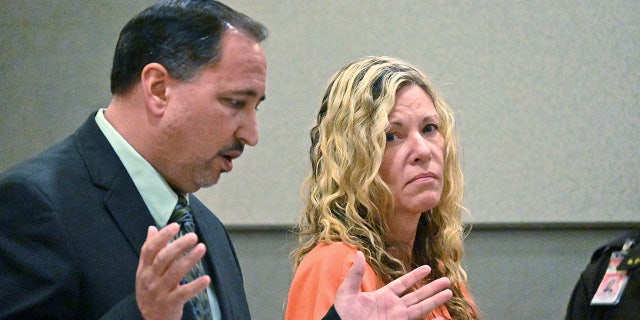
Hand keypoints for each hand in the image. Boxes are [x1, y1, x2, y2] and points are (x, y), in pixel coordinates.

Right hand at [135, 224, 209, 319]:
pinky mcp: (171, 303)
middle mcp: (150, 279)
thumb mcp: (145, 272)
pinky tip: (206, 278)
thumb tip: (152, 228)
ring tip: (202, 248)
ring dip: (190, 259)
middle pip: (163, 258)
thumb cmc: (150, 292)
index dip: (162, 236)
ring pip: (175, 273)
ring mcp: (160, 292)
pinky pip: (184, 293)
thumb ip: (149, 251)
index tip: (176, 226)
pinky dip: (195, 286)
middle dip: (178, 245)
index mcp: (144, 269)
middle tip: (193, 236)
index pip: (150, 249)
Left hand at [334, 251, 451, 319]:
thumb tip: (359, 253)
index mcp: (383, 296)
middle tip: (447, 280)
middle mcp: (393, 307)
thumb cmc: (342, 313)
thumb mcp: (347, 291)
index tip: (428, 268)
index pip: (403, 284)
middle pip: (417, 296)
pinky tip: (441, 316)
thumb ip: (355, 274)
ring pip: (421, 308)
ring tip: (449, 293)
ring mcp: (397, 318)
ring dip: (435, 301)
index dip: (415, 276)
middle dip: (432, 288)